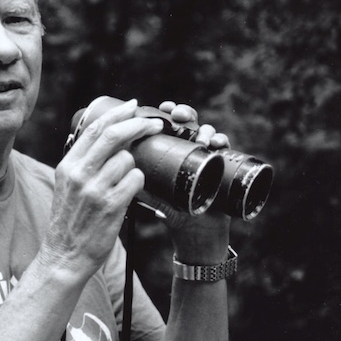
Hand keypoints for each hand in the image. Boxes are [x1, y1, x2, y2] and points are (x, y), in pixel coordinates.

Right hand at [43, 99, 163, 275]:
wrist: (65, 255)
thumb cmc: (70, 221)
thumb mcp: (67, 186)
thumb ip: (83, 163)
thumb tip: (112, 139)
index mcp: (68, 166)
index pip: (94, 128)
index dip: (117, 114)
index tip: (133, 106)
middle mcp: (79, 174)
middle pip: (114, 135)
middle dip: (138, 124)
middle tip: (155, 124)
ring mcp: (95, 189)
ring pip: (128, 159)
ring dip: (135, 166)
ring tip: (126, 182)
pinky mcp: (111, 206)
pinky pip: (136, 180)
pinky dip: (138, 183)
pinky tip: (129, 193)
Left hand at [137, 101, 230, 263]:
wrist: (195, 233)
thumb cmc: (173, 211)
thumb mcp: (152, 195)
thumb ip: (137, 184)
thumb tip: (115, 171)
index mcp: (171, 152)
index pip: (168, 125)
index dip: (165, 113)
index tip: (162, 108)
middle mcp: (189, 150)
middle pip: (188, 123)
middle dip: (184, 113)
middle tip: (177, 115)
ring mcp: (206, 157)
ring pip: (207, 132)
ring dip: (204, 128)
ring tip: (198, 135)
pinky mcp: (222, 167)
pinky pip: (225, 149)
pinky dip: (222, 142)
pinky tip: (217, 144)